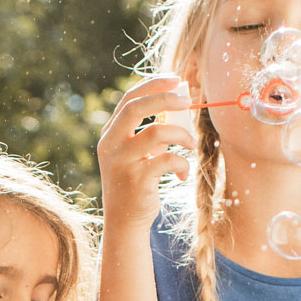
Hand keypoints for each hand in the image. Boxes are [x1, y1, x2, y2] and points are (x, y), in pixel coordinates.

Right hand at [97, 75, 196, 232]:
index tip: (176, 79)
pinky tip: (182, 173)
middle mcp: (111, 145)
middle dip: (165, 98)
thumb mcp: (137, 154)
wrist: (125, 221)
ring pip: (157, 132)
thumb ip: (148, 131)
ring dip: (181, 134)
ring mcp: (122, 162)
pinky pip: (168, 159)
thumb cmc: (135, 182)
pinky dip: (182, 163)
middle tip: (187, 100)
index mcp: (110, 134)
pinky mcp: (136, 179)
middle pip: (137, 108)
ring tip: (190, 144)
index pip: (130, 99)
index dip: (154, 85)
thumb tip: (176, 104)